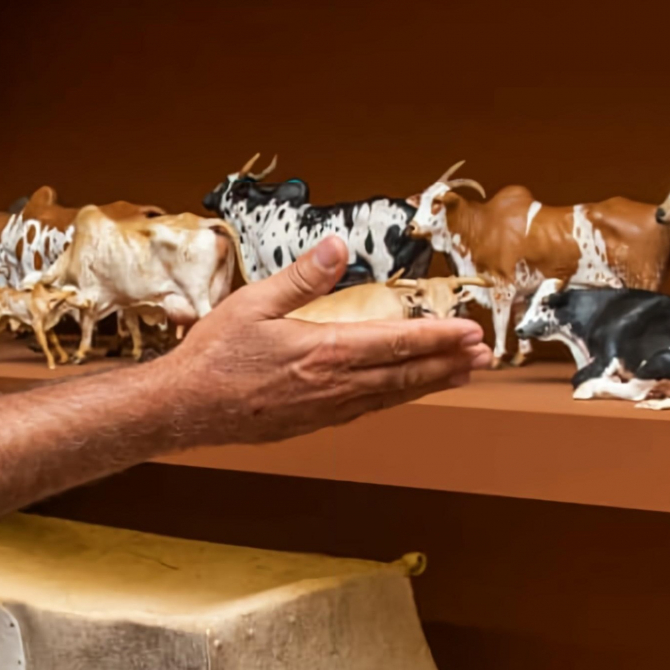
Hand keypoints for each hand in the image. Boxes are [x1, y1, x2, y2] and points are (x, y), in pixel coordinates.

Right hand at [161, 238, 491, 446]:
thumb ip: (300, 277)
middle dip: (449, 364)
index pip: (395, 343)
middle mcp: (333, 386)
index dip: (439, 337)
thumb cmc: (213, 356)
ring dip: (430, 383)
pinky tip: (406, 392)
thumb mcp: (253, 303)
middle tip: (484, 356)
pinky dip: (396, 397)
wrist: (185, 409)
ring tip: (462, 374)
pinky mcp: (315, 422)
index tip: (470, 332)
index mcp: (323, 352)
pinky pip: (368, 408)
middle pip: (405, 374)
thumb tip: (336, 247)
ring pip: (391, 395)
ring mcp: (326, 409)